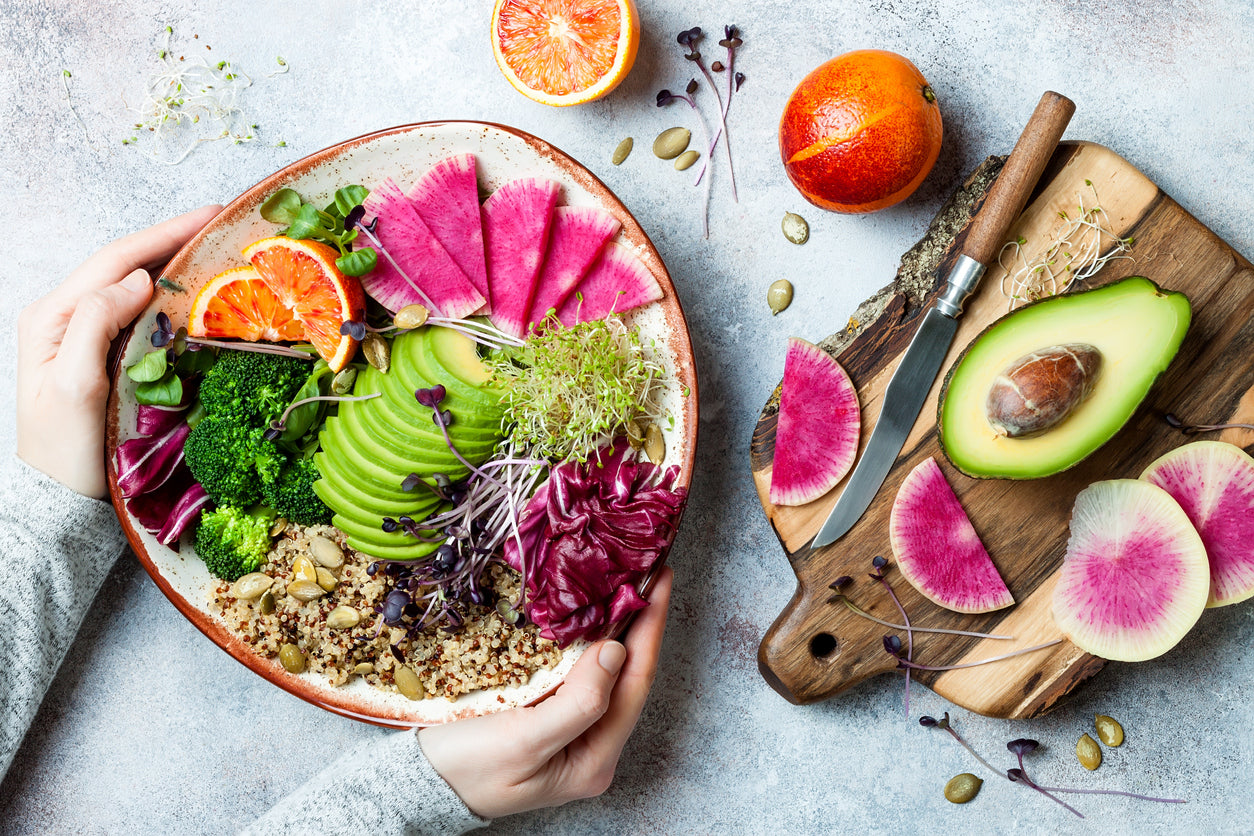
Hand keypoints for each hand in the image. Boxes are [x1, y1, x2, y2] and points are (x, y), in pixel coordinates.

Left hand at [16, 206, 221, 497]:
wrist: (57, 498)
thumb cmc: (63, 451)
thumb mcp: (73, 387)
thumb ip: (96, 325)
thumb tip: (137, 280)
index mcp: (53, 316)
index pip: (115, 260)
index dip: (164, 234)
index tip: (209, 216)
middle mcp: (66, 317)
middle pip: (125, 264)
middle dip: (173, 239)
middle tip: (221, 224)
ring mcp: (85, 335)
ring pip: (133, 284)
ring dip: (174, 262)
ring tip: (215, 248)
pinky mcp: (105, 354)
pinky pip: (140, 312)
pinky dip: (171, 295)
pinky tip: (196, 292)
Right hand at [420, 567, 673, 819]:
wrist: (415, 784)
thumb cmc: (463, 770)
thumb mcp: (521, 742)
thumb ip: (577, 704)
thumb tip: (616, 652)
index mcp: (593, 760)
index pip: (635, 684)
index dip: (650, 629)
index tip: (659, 579)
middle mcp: (591, 749)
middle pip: (628, 678)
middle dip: (640, 623)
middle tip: (648, 570)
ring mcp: (571, 734)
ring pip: (606, 673)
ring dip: (617, 627)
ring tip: (626, 583)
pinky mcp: (549, 718)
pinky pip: (580, 674)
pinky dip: (587, 640)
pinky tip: (588, 614)